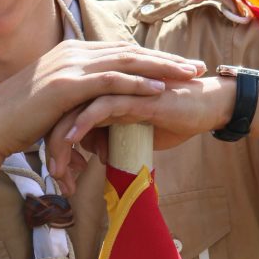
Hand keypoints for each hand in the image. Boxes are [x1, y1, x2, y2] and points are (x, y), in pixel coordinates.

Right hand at [0, 40, 205, 171]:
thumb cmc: (18, 122)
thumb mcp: (52, 102)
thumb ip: (74, 97)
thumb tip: (92, 109)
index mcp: (70, 53)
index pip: (119, 51)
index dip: (152, 57)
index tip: (178, 65)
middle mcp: (72, 52)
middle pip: (129, 51)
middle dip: (165, 58)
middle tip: (196, 66)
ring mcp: (69, 65)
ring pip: (125, 61)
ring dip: (161, 67)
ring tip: (188, 75)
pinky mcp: (66, 85)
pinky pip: (109, 80)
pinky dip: (136, 81)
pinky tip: (159, 87)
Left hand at [46, 73, 233, 188]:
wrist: (208, 107)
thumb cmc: (174, 117)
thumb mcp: (136, 132)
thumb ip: (113, 135)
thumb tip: (96, 151)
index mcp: (103, 90)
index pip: (65, 111)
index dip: (55, 139)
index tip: (55, 171)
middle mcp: (106, 85)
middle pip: (64, 109)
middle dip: (52, 143)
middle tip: (50, 173)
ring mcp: (119, 87)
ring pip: (78, 110)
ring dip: (63, 140)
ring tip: (56, 167)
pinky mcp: (134, 94)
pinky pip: (101, 107)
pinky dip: (83, 124)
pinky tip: (71, 141)